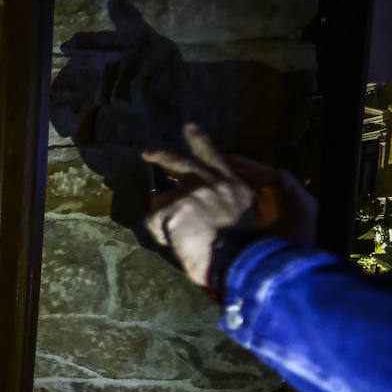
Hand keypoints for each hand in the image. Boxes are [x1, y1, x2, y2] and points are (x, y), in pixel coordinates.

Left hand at [142, 125, 314, 286]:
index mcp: (236, 189)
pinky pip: (155, 223)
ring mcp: (195, 195)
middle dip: (163, 156)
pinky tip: (177, 244)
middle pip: (184, 164)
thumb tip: (196, 210)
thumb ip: (221, 206)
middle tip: (147, 153)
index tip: (189, 128)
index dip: (200, 142)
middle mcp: (216, 185)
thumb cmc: (244, 252)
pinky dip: (161, 236)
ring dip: (166, 221)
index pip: (216, 158)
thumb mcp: (243, 221)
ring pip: (165, 202)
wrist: (241, 263)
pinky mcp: (177, 209)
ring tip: (181, 239)